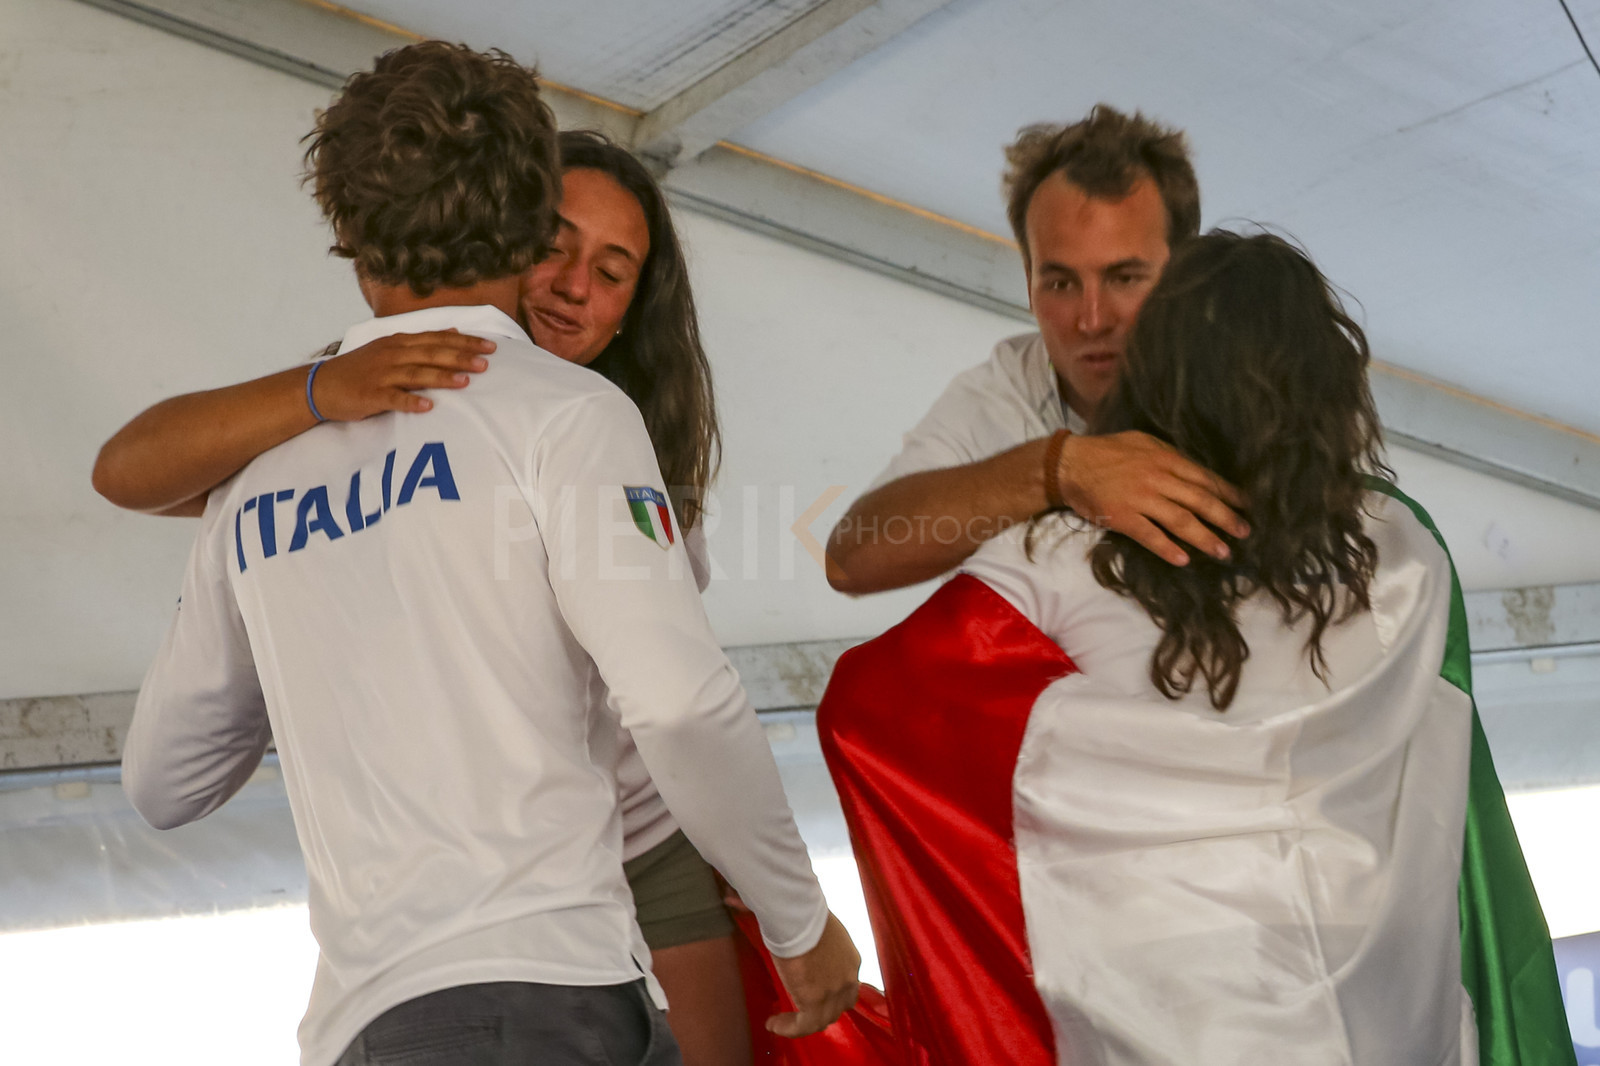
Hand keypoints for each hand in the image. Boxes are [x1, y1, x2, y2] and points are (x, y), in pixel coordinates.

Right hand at [310, 330, 494, 420]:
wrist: (321, 385)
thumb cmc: (361, 369)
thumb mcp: (391, 348)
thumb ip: (422, 341)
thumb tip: (454, 332)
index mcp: (399, 342)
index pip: (437, 339)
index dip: (465, 342)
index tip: (490, 346)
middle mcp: (392, 354)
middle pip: (431, 353)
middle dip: (460, 357)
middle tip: (486, 363)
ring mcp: (381, 374)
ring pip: (416, 373)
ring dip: (441, 377)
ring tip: (465, 382)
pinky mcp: (370, 395)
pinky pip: (393, 398)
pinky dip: (410, 401)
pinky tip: (428, 407)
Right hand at [767, 912, 860, 1038]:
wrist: (799, 916)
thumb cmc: (804, 914)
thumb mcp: (819, 930)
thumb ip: (814, 942)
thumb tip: (789, 936)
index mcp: (851, 960)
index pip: (845, 987)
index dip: (830, 995)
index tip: (811, 993)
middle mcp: (849, 979)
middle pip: (838, 1007)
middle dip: (819, 1012)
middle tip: (797, 1012)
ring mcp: (834, 992)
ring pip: (821, 1019)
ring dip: (800, 1024)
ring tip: (780, 1022)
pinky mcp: (815, 1000)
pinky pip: (804, 1025)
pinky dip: (789, 1029)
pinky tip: (773, 1024)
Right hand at [1055, 431, 1247, 565]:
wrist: (1070, 464)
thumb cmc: (1107, 451)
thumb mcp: (1143, 442)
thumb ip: (1169, 455)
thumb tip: (1194, 469)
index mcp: (1165, 459)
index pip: (1205, 478)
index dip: (1228, 493)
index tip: (1247, 506)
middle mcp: (1157, 478)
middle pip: (1200, 500)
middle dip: (1226, 518)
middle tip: (1245, 532)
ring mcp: (1140, 499)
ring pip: (1181, 520)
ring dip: (1205, 538)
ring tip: (1223, 552)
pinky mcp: (1123, 517)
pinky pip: (1150, 536)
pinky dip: (1168, 549)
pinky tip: (1183, 560)